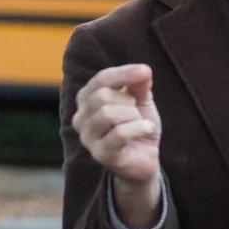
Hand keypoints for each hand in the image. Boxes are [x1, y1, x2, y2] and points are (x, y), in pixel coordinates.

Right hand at [74, 64, 162, 228]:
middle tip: (137, 111)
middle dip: (127, 101)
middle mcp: (81, 118)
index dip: (123, 73)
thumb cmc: (137, 126)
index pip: (100, 79)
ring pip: (107, 115)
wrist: (145, 159)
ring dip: (133, 116)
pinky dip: (138, 128)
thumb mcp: (141, 101)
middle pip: (101, 96)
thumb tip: (143, 70)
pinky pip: (118, 134)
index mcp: (87, 99)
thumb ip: (139, 84)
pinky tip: (147, 129)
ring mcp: (87, 138)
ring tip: (141, 122)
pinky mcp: (100, 155)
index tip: (144, 72)